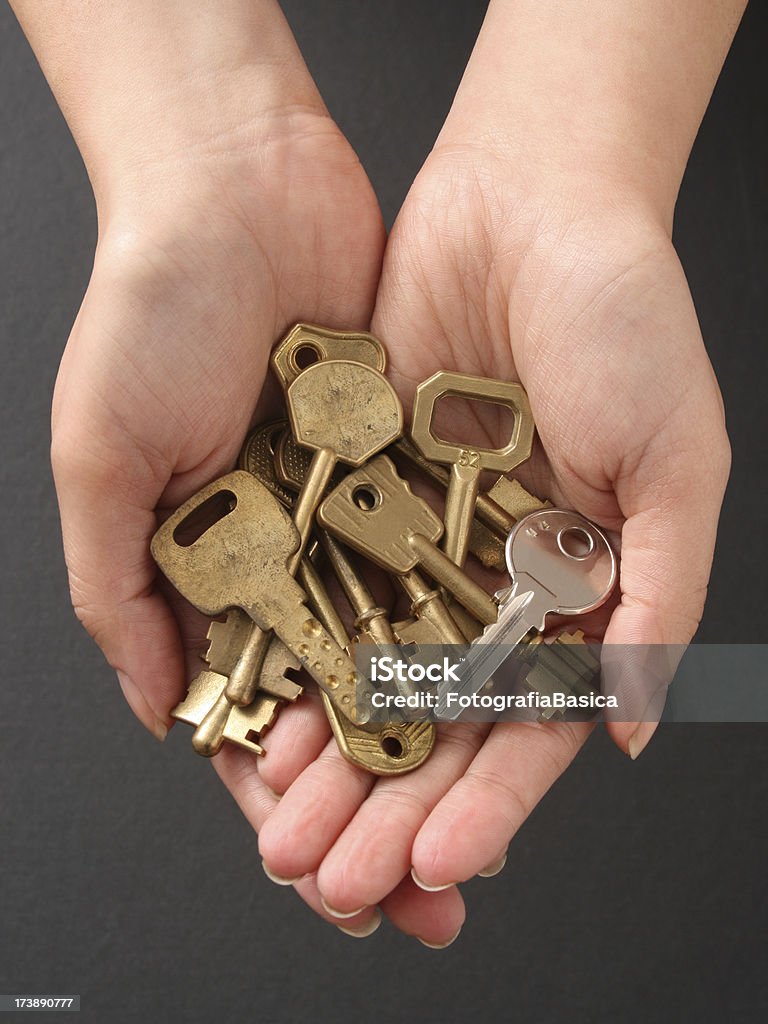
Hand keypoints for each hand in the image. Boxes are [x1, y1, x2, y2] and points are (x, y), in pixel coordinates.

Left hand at [237, 144, 728, 943]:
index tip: (446, 862)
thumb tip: (633, 727)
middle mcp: (499, 578)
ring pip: (372, 675)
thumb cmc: (627, 317)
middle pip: (440, 720)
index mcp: (583, 587)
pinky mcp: (362, 493)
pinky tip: (267, 721)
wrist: (533, 201)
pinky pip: (325, 591)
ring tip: (291, 830)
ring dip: (334, 758)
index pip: (534, 723)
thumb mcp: (676, 462)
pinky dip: (297, 659)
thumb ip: (661, 595)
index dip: (493, 800)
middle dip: (393, 805)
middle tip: (343, 878)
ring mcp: (426, 541)